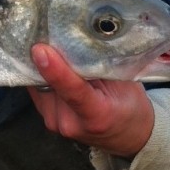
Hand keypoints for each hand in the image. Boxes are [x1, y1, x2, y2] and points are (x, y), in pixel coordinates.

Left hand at [28, 44, 153, 157]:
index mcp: (97, 116)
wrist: (127, 136)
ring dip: (42, 66)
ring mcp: (56, 124)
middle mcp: (71, 123)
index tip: (40, 50)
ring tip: (53, 47)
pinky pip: (38, 90)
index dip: (55, 70)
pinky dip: (42, 75)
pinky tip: (51, 64)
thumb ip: (101, 66)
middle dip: (47, 58)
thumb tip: (77, 40)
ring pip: (39, 85)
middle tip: (48, 32)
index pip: (73, 91)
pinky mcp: (47, 119)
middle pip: (49, 84)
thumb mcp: (126, 84)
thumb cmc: (130, 106)